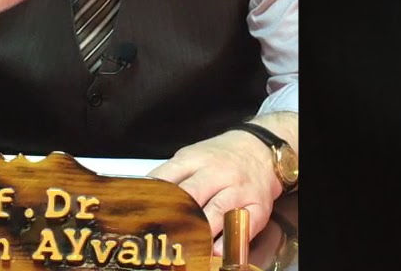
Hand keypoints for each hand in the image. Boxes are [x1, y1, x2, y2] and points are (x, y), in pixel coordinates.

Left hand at [149, 130, 281, 254]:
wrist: (260, 149)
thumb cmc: (220, 156)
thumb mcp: (192, 156)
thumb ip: (171, 175)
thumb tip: (145, 196)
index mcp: (195, 159)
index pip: (168, 177)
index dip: (152, 197)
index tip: (139, 215)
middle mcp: (217, 174)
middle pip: (191, 195)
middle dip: (173, 216)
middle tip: (158, 235)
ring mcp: (238, 190)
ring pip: (216, 211)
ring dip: (199, 231)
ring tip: (183, 247)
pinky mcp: (258, 206)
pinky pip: (243, 225)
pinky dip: (228, 240)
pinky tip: (214, 251)